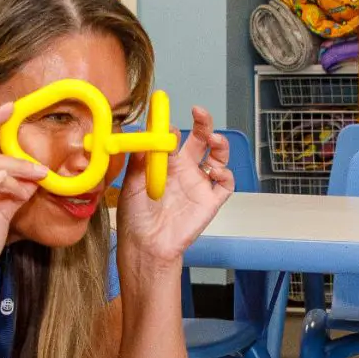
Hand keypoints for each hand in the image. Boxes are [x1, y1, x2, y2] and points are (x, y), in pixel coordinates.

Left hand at [116, 104, 233, 271]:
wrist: (145, 244)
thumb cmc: (135, 215)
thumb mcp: (132, 181)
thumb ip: (140, 158)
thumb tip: (146, 134)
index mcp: (166, 163)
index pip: (175, 137)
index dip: (173, 127)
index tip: (166, 123)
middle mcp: (185, 170)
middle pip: (201, 141)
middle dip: (203, 124)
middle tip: (200, 113)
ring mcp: (199, 185)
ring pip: (218, 158)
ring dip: (220, 145)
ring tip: (214, 139)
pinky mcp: (210, 201)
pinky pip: (225, 185)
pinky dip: (226, 175)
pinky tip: (216, 172)